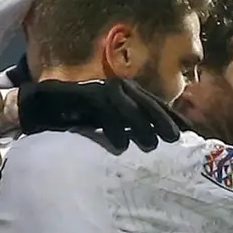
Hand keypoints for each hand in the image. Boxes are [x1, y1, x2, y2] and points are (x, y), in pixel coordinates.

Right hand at [11, 75, 185, 153]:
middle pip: (149, 104)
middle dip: (163, 121)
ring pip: (130, 107)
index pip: (157, 104)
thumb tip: (152, 142)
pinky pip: (105, 113)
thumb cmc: (78, 114)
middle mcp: (119, 87)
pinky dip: (114, 128)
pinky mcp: (86, 96)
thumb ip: (128, 125)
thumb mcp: (108, 120)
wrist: (43, 104)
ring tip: (152, 144)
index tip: (190, 134)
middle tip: (176, 140)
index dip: (173, 118)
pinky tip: (121, 145)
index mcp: (128, 92)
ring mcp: (102, 90)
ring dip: (142, 126)